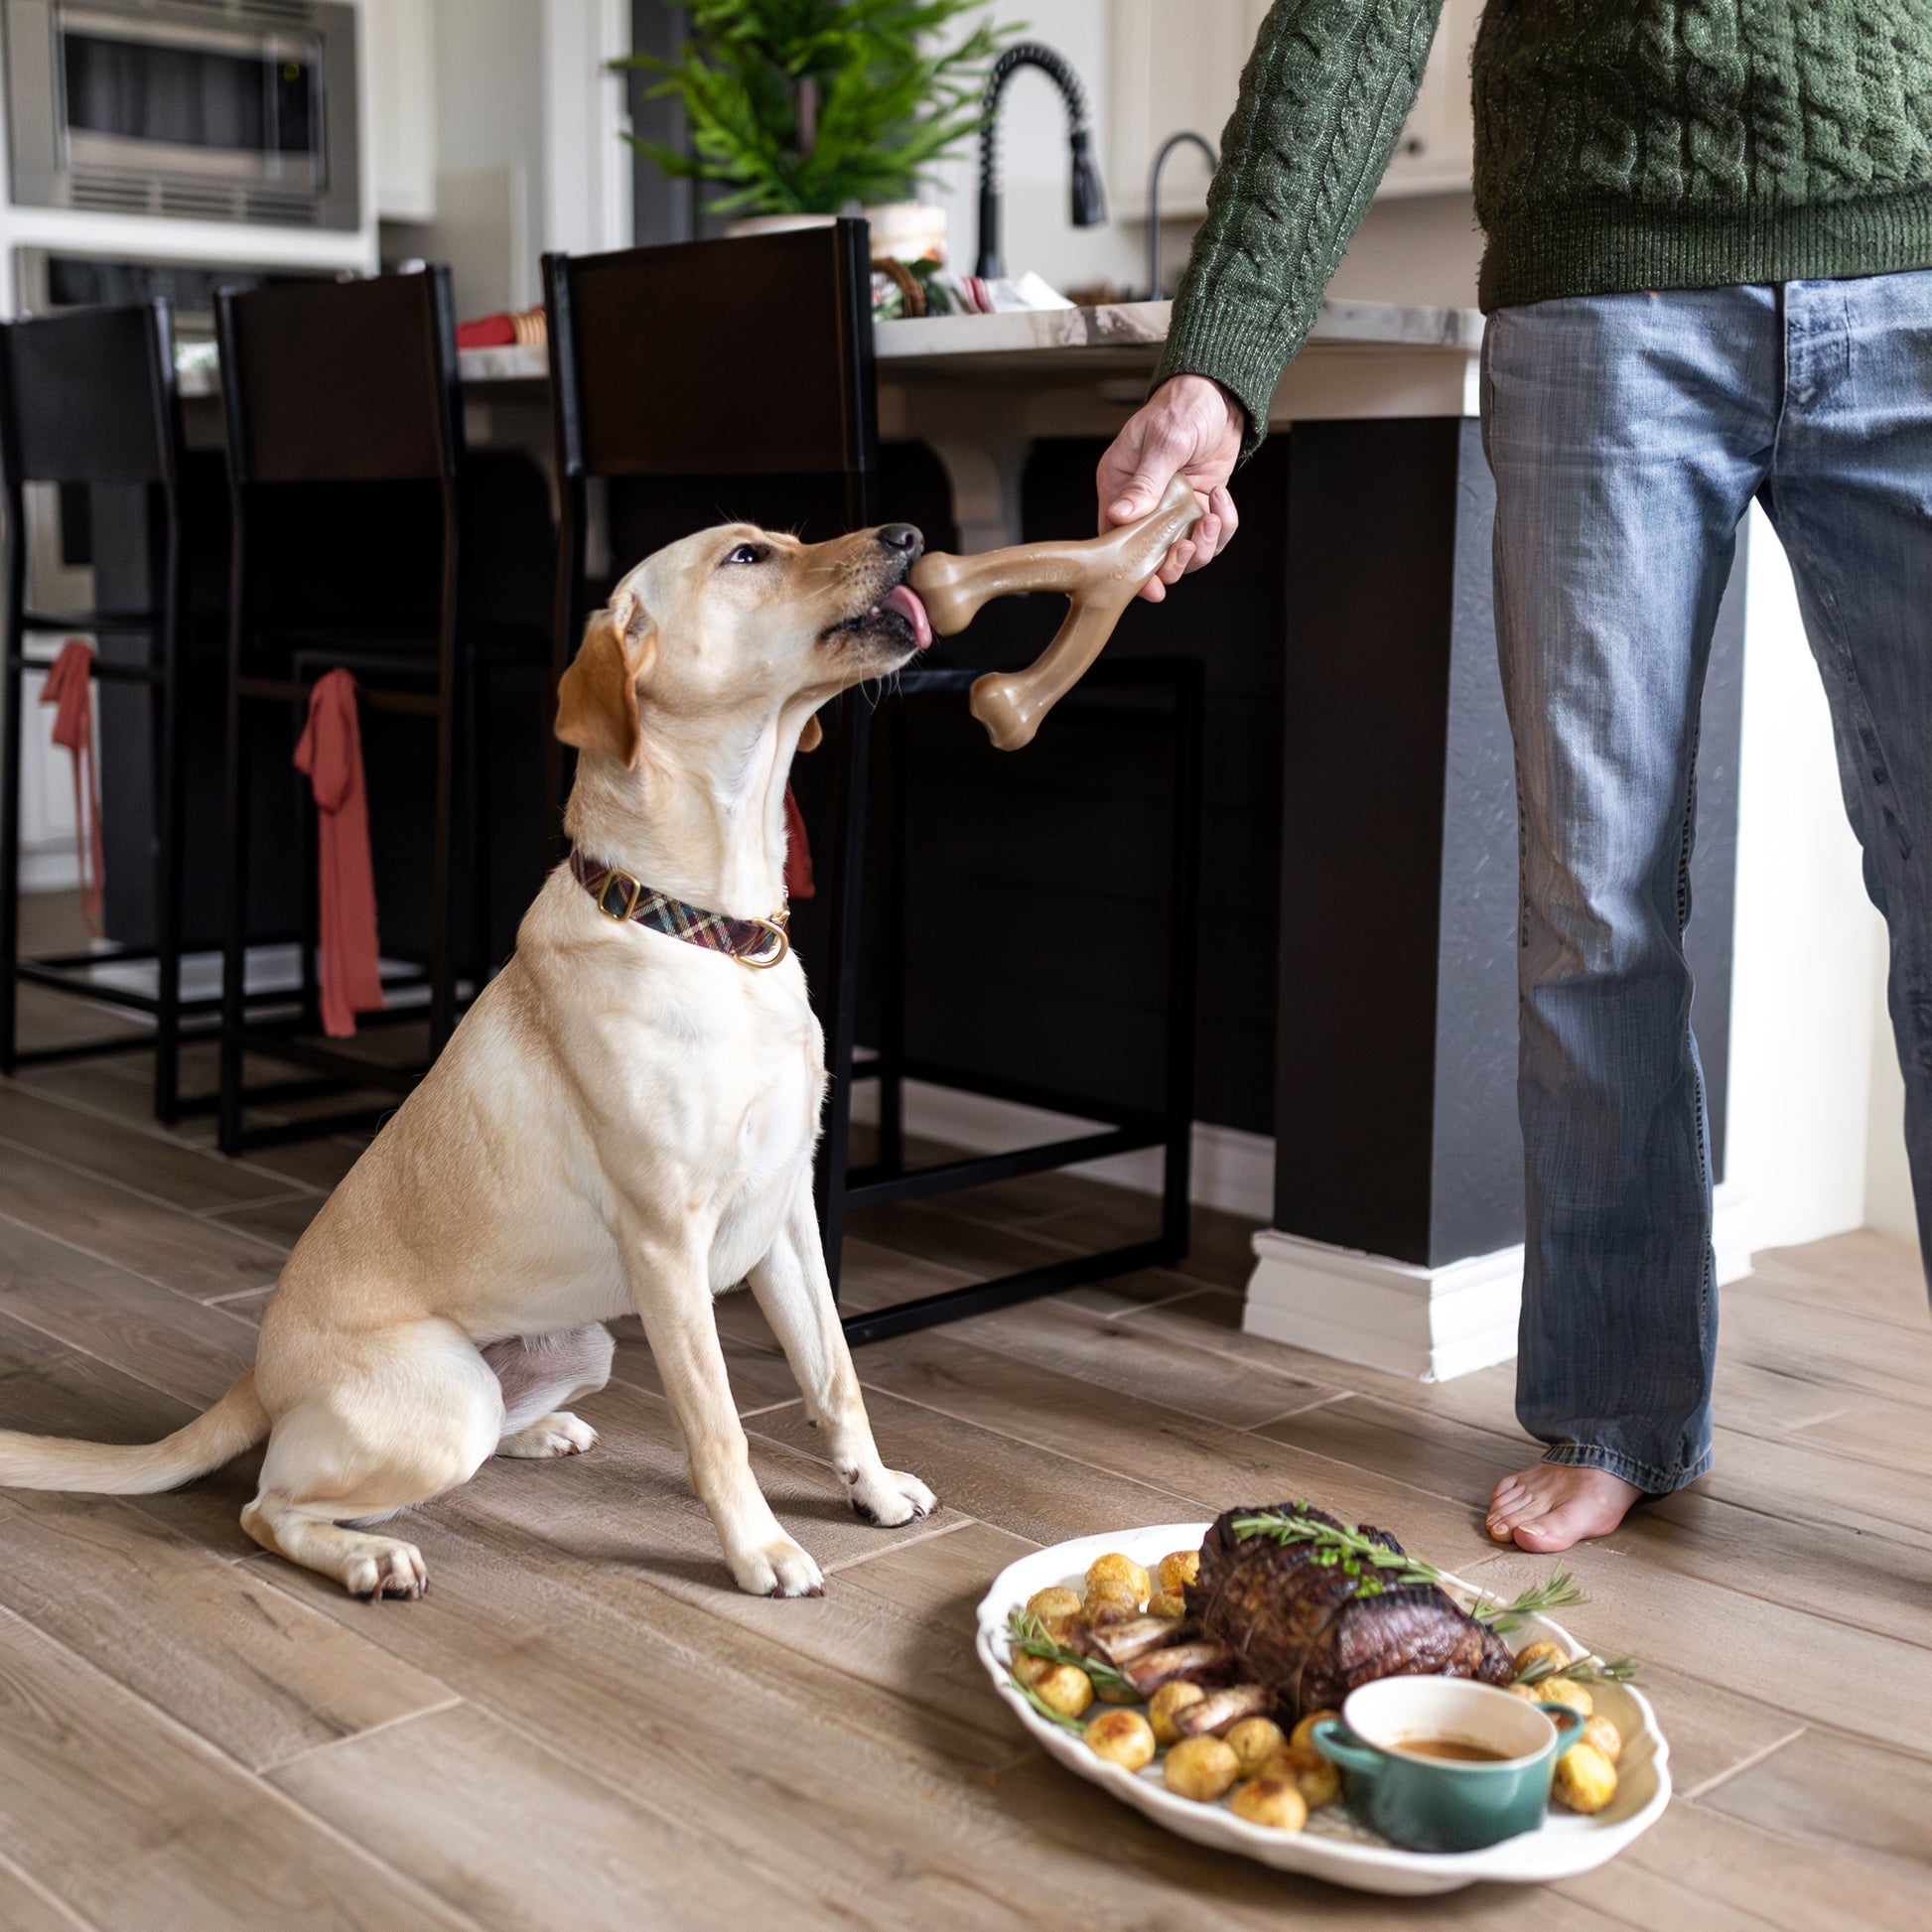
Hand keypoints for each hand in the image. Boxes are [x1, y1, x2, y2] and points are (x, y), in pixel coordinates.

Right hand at [1096, 374, 1243, 601]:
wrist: (1219, 396)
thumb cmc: (1183, 408)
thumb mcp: (1163, 442)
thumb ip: (1145, 482)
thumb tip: (1120, 516)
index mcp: (1119, 486)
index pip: (1115, 537)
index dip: (1130, 566)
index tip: (1149, 586)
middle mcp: (1143, 504)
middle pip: (1149, 555)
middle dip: (1172, 563)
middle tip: (1187, 549)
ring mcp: (1172, 510)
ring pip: (1182, 552)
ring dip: (1202, 546)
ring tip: (1210, 517)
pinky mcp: (1198, 509)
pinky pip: (1210, 536)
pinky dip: (1222, 527)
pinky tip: (1222, 501)